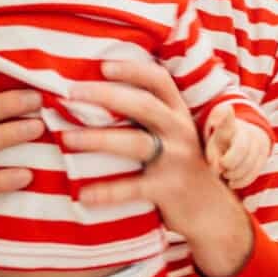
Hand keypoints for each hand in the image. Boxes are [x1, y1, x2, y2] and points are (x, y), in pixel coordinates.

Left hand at [64, 56, 253, 276]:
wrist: (211, 210)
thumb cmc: (179, 166)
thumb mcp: (172, 135)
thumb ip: (148, 117)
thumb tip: (98, 94)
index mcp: (178, 113)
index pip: (159, 81)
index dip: (132, 70)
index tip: (102, 66)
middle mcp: (180, 131)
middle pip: (143, 105)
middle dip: (105, 96)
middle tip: (70, 95)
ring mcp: (177, 160)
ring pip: (135, 143)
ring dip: (98, 139)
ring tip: (66, 139)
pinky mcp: (169, 189)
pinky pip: (133, 188)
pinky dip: (107, 191)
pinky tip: (84, 194)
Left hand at [204, 109, 270, 189]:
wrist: (242, 140)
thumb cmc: (220, 146)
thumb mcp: (212, 146)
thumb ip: (212, 157)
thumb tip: (218, 169)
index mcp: (228, 128)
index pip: (228, 122)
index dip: (228, 116)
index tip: (227, 109)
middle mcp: (246, 132)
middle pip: (242, 148)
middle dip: (230, 163)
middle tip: (222, 168)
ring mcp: (257, 143)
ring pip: (249, 164)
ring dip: (235, 175)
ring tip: (226, 174)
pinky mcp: (263, 156)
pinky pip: (254, 173)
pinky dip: (242, 181)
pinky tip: (232, 182)